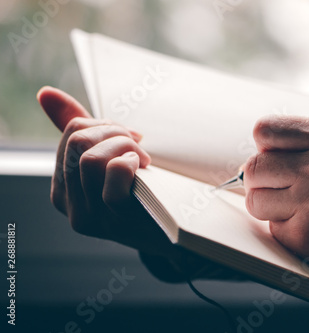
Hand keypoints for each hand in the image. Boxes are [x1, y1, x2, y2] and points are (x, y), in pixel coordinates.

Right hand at [38, 86, 175, 256]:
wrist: (172, 232)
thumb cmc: (140, 191)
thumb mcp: (108, 159)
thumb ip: (80, 129)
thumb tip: (45, 93)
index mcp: (63, 186)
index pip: (72, 132)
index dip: (106, 124)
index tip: (130, 135)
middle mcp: (69, 204)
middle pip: (78, 142)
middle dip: (116, 132)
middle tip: (138, 145)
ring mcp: (90, 216)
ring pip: (91, 158)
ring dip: (125, 146)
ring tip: (142, 158)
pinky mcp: (114, 222)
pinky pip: (112, 175)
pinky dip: (129, 162)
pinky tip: (142, 167)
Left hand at [243, 115, 308, 293]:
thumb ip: (301, 146)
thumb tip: (249, 161)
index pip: (265, 130)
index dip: (266, 147)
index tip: (275, 158)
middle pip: (254, 167)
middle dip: (262, 181)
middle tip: (284, 189)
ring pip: (255, 199)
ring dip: (269, 207)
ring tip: (300, 209)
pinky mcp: (304, 235)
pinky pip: (271, 227)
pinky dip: (286, 229)